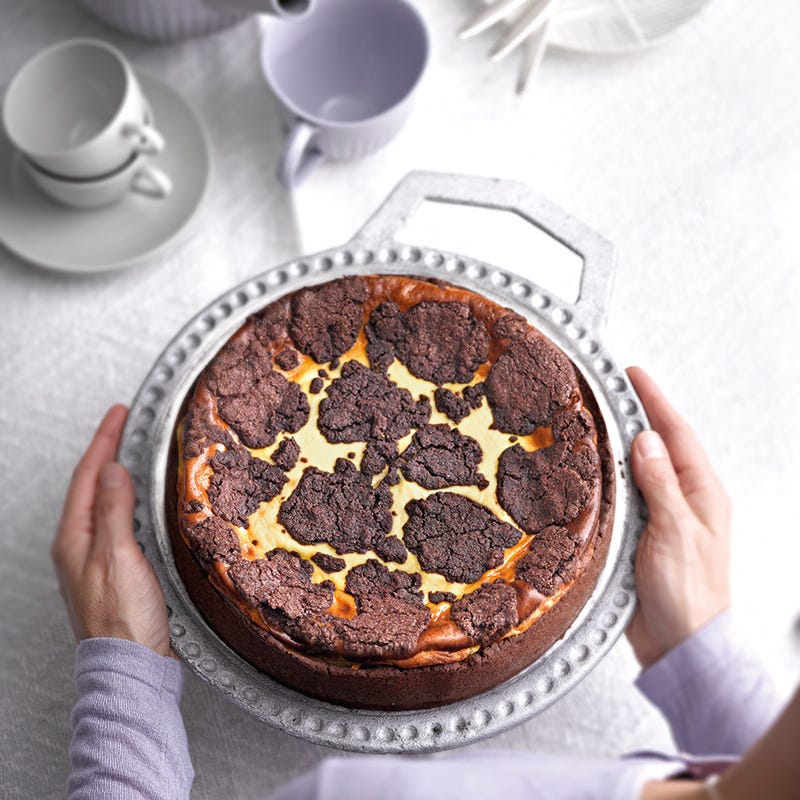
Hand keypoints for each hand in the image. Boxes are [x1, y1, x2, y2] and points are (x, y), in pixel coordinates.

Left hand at [51, 405, 171, 657]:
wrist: (131, 666)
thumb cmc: (122, 621)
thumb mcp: (119, 557)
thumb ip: (115, 512)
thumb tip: (115, 472)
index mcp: (74, 539)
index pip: (88, 477)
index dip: (103, 441)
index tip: (117, 414)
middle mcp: (78, 547)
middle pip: (90, 486)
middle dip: (105, 451)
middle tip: (122, 424)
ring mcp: (93, 559)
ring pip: (101, 503)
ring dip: (114, 474)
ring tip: (129, 452)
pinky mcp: (112, 570)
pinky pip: (115, 521)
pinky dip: (125, 500)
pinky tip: (136, 502)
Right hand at [625, 367, 730, 667]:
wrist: (681, 644)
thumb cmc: (690, 595)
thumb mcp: (676, 533)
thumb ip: (660, 484)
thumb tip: (646, 439)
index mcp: (703, 493)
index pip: (676, 434)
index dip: (653, 400)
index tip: (632, 373)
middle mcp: (684, 499)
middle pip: (657, 444)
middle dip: (635, 413)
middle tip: (607, 387)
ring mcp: (662, 515)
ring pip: (638, 467)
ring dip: (619, 442)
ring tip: (595, 418)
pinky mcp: (641, 533)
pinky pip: (625, 493)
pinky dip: (609, 475)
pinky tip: (592, 468)